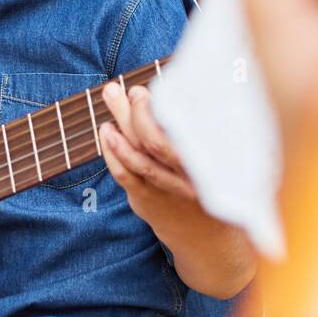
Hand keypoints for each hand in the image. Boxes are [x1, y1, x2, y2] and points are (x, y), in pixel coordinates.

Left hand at [99, 81, 197, 217]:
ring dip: (119, 129)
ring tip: (110, 105)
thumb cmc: (204, 176)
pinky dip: (111, 152)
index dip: (158, 107)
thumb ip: (194, 125)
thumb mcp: (211, 154)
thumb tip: (170, 86)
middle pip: (156, 140)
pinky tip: (106, 133)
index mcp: (205, 159)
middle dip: (135, 111)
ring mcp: (165, 188)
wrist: (201, 230)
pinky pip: (125, 175)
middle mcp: (187, 175)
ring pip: (138, 158)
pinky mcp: (147, 198)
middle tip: (123, 90)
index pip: (181, 130)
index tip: (142, 89)